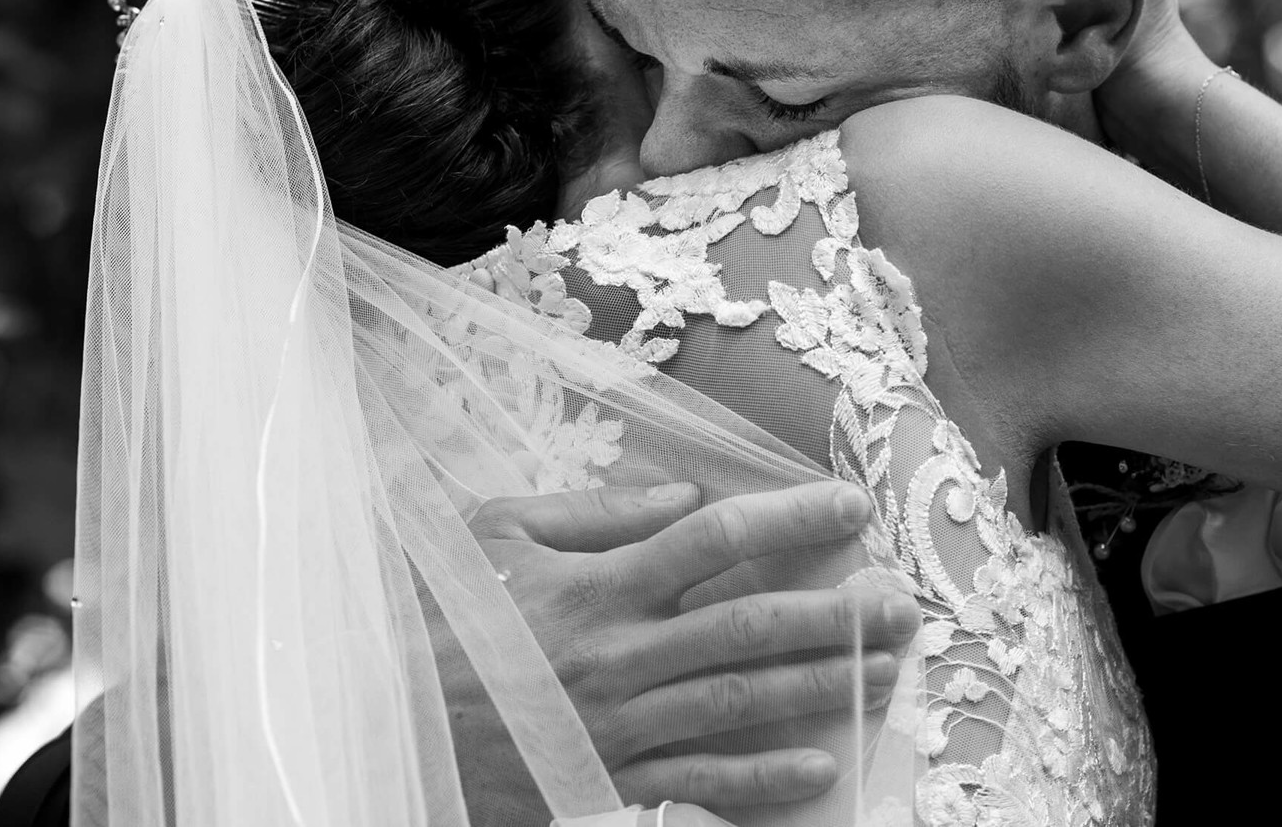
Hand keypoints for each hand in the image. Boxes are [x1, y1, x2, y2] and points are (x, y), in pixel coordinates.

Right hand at [444, 481, 917, 821]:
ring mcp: (618, 723)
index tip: (850, 506)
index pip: (715, 538)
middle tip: (903, 606)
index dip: (791, 518)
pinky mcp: (605, 780)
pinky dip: (761, 780)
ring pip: (741, 702)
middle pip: (751, 626)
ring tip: (885, 675)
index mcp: (598, 582)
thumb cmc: (436, 611)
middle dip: (837, 615)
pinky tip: (821, 768)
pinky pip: (698, 783)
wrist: (378, 716)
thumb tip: (684, 499)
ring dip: (821, 688)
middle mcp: (620, 652)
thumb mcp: (498, 533)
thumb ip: (595, 514)